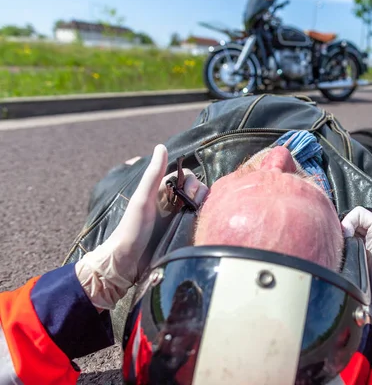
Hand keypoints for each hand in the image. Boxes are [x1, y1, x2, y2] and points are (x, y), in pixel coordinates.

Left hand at [76, 145, 208, 310]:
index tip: (187, 193)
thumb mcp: (143, 199)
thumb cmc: (131, 229)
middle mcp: (172, 204)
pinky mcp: (183, 235)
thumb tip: (161, 146)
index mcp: (162, 193)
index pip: (186, 177)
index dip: (191, 182)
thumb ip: (153, 175)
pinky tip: (202, 225)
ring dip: (204, 206)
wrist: (127, 263)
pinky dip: (205, 220)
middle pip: (196, 190)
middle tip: (192, 205)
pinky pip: (200, 223)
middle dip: (200, 193)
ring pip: (200, 205)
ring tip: (196, 216)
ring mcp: (179, 220)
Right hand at [341, 193, 371, 327]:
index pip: (357, 213)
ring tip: (340, 252)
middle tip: (342, 245)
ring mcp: (360, 250)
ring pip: (343, 235)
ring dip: (338, 240)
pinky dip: (337, 249)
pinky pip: (341, 249)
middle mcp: (368, 237)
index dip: (350, 221)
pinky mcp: (353, 261)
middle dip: (342, 230)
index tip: (348, 236)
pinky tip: (338, 257)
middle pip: (348, 222)